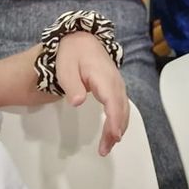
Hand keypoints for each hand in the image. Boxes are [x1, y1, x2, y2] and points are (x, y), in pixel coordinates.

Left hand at [55, 32, 129, 156]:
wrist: (81, 39)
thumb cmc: (72, 53)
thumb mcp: (65, 67)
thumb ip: (71, 85)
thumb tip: (77, 102)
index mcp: (103, 76)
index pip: (113, 100)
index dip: (114, 119)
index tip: (113, 135)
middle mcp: (115, 81)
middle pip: (120, 108)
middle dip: (116, 130)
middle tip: (105, 149)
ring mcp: (117, 84)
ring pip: (123, 109)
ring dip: (118, 128)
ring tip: (107, 147)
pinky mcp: (115, 88)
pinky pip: (121, 106)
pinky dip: (118, 121)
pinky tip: (113, 133)